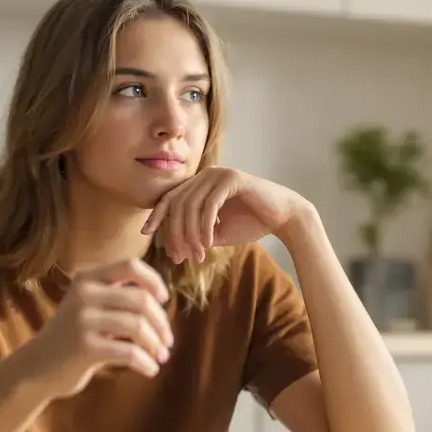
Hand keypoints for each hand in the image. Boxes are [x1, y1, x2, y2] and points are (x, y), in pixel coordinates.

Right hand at [23, 259, 173, 397]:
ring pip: (138, 326)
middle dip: (161, 322)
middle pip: (141, 299)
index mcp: (87, 279)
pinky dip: (146, 363)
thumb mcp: (88, 307)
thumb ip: (116, 298)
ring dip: (156, 344)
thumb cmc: (72, 338)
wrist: (35, 368)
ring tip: (161, 357)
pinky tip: (150, 370)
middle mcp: (84, 294)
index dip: (154, 281)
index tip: (163, 300)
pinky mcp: (85, 348)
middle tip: (167, 342)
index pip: (131, 265)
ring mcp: (83, 320)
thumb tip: (160, 300)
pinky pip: (129, 353)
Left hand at [141, 167, 309, 263]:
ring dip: (190, 235)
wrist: (284, 218)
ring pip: (190, 206)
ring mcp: (219, 174)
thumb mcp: (217, 233)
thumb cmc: (252, 224)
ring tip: (196, 256)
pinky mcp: (232, 179)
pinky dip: (205, 228)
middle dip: (174, 233)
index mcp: (200, 184)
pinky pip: (209, 206)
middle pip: (177, 204)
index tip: (146, 233)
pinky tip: (207, 245)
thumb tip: (172, 247)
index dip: (157, 215)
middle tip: (179, 257)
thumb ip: (196, 235)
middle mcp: (206, 174)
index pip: (170, 197)